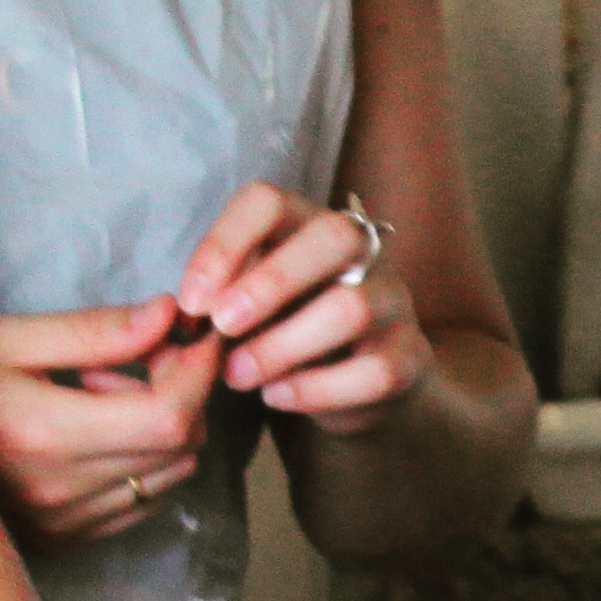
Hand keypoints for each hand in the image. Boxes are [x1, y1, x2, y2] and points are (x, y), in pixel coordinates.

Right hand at [0, 300, 223, 543]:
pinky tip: (98, 433)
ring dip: (164, 429)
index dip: (198, 374)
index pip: (167, 417)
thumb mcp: (9, 338)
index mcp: (45, 433)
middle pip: (179, 447)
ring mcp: (62, 524)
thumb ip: (94, 331)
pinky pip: (141, 503)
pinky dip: (145, 462)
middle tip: (145, 353)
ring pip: (169, 477)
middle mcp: (60, 491)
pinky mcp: (62, 540)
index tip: (196, 337)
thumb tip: (168, 316)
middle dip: (185, 392)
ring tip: (107, 393)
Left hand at [178, 182, 432, 432]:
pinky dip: (315, 389)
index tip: (192, 300)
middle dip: (270, 282)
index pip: (269, 202)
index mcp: (306, 223)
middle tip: (222, 326)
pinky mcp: (410, 356)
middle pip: (332, 236)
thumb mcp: (246, 304)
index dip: (225, 243)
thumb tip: (190, 311)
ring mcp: (393, 301)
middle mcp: (361, 251)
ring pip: (353, 307)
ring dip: (283, 345)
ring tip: (238, 376)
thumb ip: (222, 297)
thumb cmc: (283, 329)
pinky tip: (276, 398)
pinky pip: (372, 371)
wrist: (350, 385)